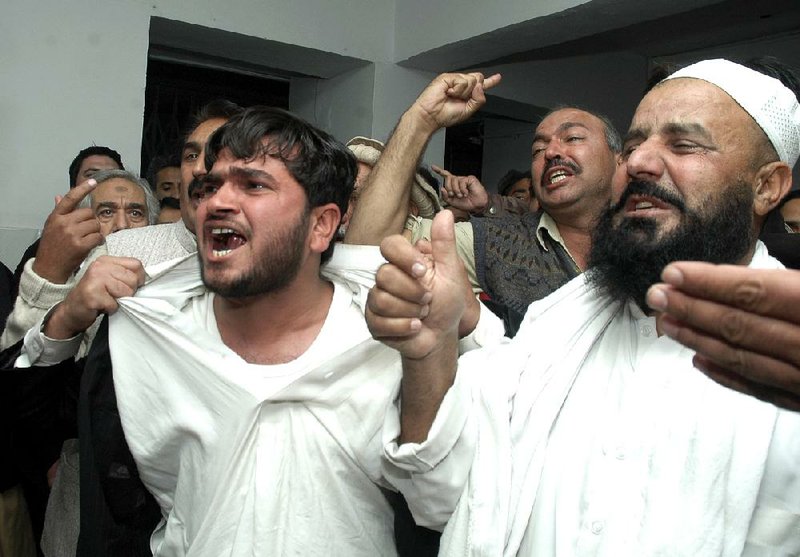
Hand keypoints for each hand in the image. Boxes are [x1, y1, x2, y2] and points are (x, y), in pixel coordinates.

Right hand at [33, 179, 102, 282]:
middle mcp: (63, 223)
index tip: (93, 181)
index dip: (83, 189)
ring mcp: (72, 234)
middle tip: (87, 231)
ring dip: (96, 232)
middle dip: (91, 221)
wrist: (49, 268)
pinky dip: (99, 240)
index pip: (71, 198)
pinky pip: (98, 237)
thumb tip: (59, 196)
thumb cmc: (52, 247)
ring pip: (95, 225)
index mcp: (56, 216)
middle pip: (89, 213)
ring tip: (88, 239)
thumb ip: (59, 212)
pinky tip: (93, 244)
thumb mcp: (52, 227)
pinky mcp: (80, 245)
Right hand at [44, 256, 144, 338]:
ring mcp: (94, 279)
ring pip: (126, 292)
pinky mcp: (92, 295)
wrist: (71, 311)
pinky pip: (115, 304)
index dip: (138, 279)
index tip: (128, 286)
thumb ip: (125, 274)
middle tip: (113, 295)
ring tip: (106, 299)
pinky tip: (100, 306)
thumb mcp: (110, 279)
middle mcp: (99, 266)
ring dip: (119, 301)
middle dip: (128, 292)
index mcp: (106, 260)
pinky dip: (111, 309)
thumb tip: (146, 279)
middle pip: (133, 279)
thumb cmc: (94, 296)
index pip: (137, 265)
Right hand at [367, 211, 467, 359]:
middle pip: (383, 275)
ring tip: (422, 315)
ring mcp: (377, 300)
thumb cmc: (446, 303)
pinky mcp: (374, 322)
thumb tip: (445, 213)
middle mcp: (386, 279)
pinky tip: (415, 328)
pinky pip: (379, 321)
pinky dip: (404, 327)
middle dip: (412, 292)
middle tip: (428, 300)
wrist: (442, 336)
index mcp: (403, 263)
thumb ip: (444, 244)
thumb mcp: (450, 273)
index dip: (403, 257)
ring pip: (381, 299)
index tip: (421, 270)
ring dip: (410, 311)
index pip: (389, 245)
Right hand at [410, 72, 501, 132]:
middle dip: (473, 90)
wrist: (430, 116)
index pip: (480, 85)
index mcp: (466, 94)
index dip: (490, 81)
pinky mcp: (447, 77)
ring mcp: (454, 80)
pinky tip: (448, 93)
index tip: (498, 77)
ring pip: (472, 80)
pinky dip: (457, 90)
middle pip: (478, 79)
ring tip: (451, 96)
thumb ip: (478, 100)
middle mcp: (461, 85)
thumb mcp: (468, 111)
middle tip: (461, 98)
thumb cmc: (444, 115)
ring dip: (463, 92)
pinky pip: (462, 80)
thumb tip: (480, 87)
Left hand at [433, 165, 489, 212]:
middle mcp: (458, 181)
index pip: (446, 176)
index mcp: (453, 185)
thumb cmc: (466, 204)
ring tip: (461, 196)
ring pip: (454, 180)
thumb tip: (442, 188)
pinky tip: (466, 193)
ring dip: (456, 190)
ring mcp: (464, 179)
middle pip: (448, 178)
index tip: (432, 167)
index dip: (439, 171)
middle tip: (453, 195)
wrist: (476, 206)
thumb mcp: (452, 202)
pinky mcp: (470, 179)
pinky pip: (462, 181)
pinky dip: (462, 189)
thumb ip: (445, 197)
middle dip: (449, 188)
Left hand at [646, 261, 799, 410]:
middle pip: (739, 326)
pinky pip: (759, 390)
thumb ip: (784, 283)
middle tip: (657, 296)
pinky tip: (698, 359)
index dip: (709, 282)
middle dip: (691, 309)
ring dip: (698, 339)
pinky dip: (725, 374)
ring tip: (666, 322)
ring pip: (742, 359)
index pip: (754, 293)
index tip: (673, 274)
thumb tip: (726, 278)